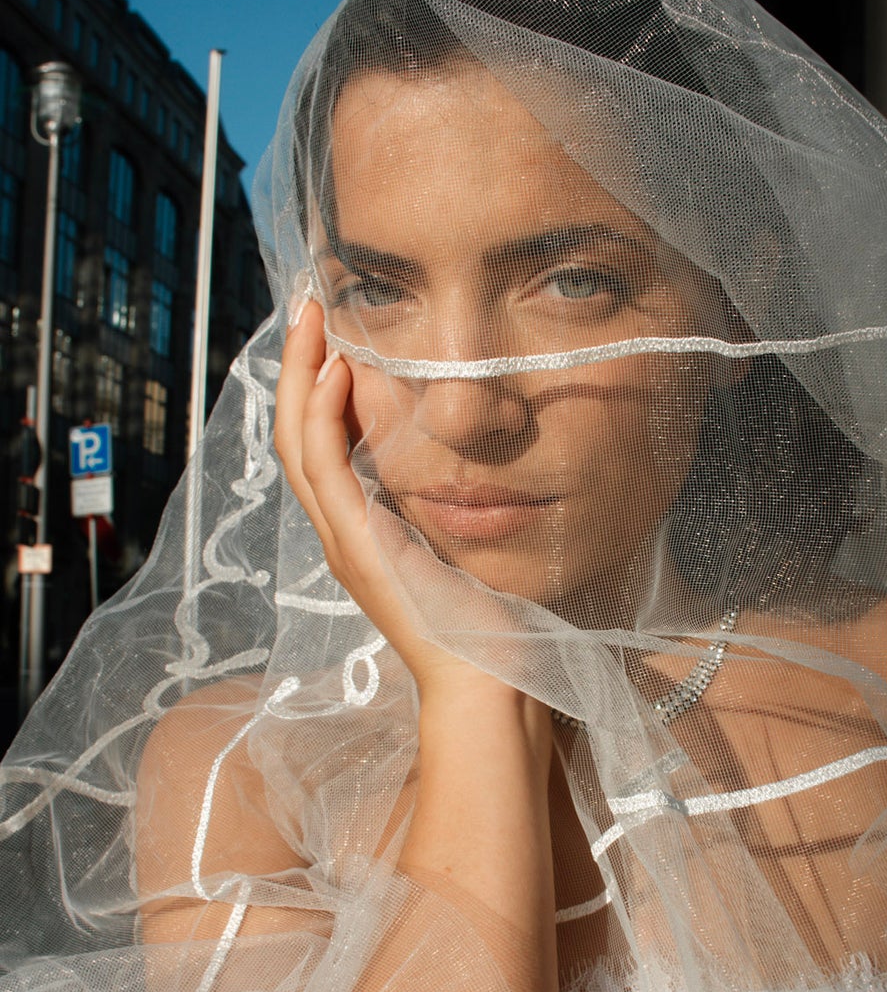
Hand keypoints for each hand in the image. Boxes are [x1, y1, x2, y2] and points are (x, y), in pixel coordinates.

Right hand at [274, 302, 515, 710]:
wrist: (484, 684)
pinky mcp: (358, 547)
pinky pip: (325, 467)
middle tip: (305, 306)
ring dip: (301, 374)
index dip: (316, 387)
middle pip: (294, 434)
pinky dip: (323, 416)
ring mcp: (343, 541)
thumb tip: (480, 469)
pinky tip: (338, 372)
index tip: (330, 334)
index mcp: (361, 532)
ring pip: (298, 442)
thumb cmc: (486, 629)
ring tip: (310, 319)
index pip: (319, 446)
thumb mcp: (465, 552)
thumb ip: (456, 512)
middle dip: (297, 366)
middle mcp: (341, 533)